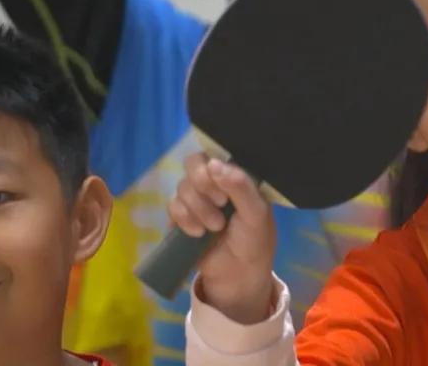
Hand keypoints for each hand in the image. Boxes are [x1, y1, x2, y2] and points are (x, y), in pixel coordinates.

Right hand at [168, 153, 276, 323]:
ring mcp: (196, 198)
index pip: (216, 152)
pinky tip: (198, 233)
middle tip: (220, 203)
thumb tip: (215, 164)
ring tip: (215, 227)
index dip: (213, 165)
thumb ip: (241, 186)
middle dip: (202, 183)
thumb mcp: (256, 213)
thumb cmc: (255, 240)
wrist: (237, 275)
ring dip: (198, 207)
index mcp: (235, 175)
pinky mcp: (181, 216)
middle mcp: (214, 182)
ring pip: (182, 186)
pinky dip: (184, 218)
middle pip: (193, 162)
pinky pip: (171, 205)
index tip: (224, 187)